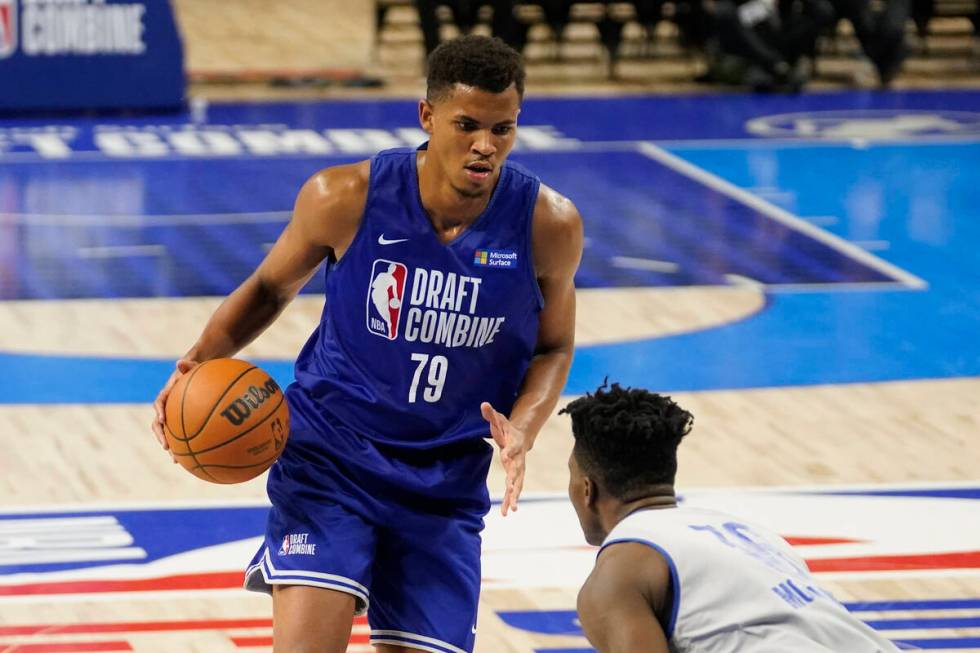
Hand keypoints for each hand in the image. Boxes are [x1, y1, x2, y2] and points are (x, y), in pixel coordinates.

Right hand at [151, 358, 197, 460]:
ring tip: (176, 460)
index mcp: (168, 393)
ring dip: (171, 446)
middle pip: (159, 423)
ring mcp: (175, 415)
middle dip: (161, 436)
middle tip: (166, 447)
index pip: (159, 402)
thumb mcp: (194, 365)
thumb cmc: (197, 368)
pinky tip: (195, 459)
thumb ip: (188, 364)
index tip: (163, 420)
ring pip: (170, 433)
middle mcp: (168, 406)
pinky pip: (184, 435)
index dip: (159, 411)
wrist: (199, 371)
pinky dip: (187, 446)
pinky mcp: (183, 421)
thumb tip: (180, 362)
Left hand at [481, 402, 526, 516]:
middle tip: (511, 490)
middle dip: (514, 481)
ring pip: (517, 485)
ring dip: (514, 497)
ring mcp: (519, 469)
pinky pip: (514, 490)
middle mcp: (519, 459)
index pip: (512, 448)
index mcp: (515, 444)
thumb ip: (491, 413)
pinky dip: (511, 500)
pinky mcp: (516, 476)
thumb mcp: (499, 419)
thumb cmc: (507, 428)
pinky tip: (507, 512)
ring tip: (511, 510)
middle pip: (518, 471)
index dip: (509, 451)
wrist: (522, 436)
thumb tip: (483, 404)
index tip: (505, 456)